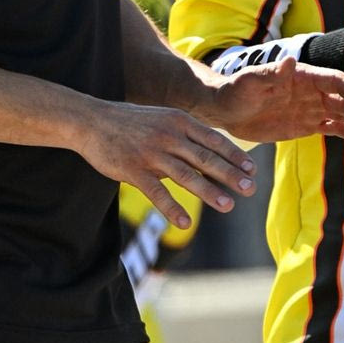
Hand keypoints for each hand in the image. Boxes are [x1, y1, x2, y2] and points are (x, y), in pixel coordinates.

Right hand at [78, 101, 259, 229]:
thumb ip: (187, 135)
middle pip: (206, 158)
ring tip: (228, 206)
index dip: (234, 156)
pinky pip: (157, 192)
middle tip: (250, 189)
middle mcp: (169, 136)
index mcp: (179, 122)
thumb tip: (215, 155)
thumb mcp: (164, 120)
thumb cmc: (133, 123)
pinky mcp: (133, 170)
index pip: (214, 140)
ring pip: (186, 176)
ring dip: (209, 192)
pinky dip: (172, 208)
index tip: (252, 170)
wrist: (92, 120)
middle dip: (230, 175)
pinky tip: (186, 222)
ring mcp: (151, 153)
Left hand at [198, 54, 343, 144]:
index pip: (335, 81)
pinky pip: (334, 129)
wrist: (225, 110)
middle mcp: (313, 91)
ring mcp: (312, 109)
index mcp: (304, 76)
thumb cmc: (235, 90)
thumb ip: (272, 73)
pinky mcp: (307, 125)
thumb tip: (290, 61)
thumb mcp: (251, 81)